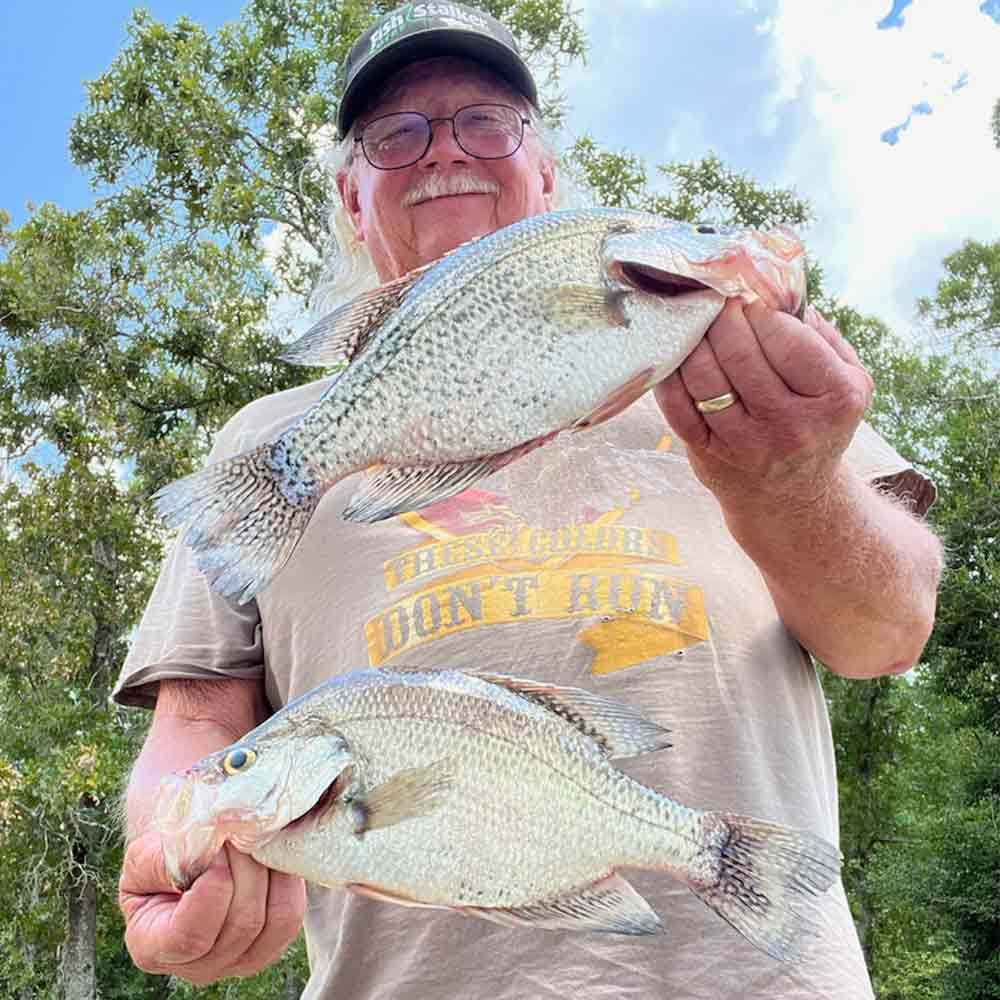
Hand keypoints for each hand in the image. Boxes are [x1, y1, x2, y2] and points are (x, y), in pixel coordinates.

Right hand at [119, 830, 305, 985]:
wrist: (187, 858)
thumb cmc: (162, 859)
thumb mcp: (146, 855)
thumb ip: (162, 859)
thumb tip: (200, 854)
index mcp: (153, 947)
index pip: (190, 936)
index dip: (212, 890)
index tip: (216, 850)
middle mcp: (198, 966)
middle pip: (243, 922)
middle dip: (247, 866)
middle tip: (239, 831)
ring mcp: (239, 960)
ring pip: (275, 918)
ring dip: (270, 870)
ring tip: (255, 840)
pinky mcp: (272, 945)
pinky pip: (292, 914)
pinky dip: (288, 878)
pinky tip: (272, 854)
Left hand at [654, 299, 872, 512]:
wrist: (791, 496)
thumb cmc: (817, 424)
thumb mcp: (847, 385)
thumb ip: (824, 338)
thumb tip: (783, 293)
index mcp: (835, 399)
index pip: (789, 341)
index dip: (761, 312)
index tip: (747, 297)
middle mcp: (791, 425)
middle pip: (742, 355)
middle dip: (722, 318)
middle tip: (714, 300)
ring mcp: (746, 443)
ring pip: (706, 377)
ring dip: (694, 340)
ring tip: (694, 320)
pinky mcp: (708, 453)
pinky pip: (678, 406)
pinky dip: (670, 374)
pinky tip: (674, 353)